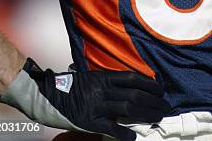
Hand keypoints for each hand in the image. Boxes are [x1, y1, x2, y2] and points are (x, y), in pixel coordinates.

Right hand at [0, 58, 170, 139]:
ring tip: (158, 118)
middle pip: (135, 94)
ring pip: (128, 108)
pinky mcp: (88, 121)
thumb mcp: (90, 77)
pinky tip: (134, 137)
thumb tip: (129, 87)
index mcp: (103, 76)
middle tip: (165, 107)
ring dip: (146, 113)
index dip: (149, 84)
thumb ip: (107, 82)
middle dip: (153, 101)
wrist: (46, 95)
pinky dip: (124, 133)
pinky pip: (110, 127)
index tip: (161, 90)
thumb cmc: (69, 86)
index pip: (132, 78)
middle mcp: (102, 89)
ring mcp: (96, 105)